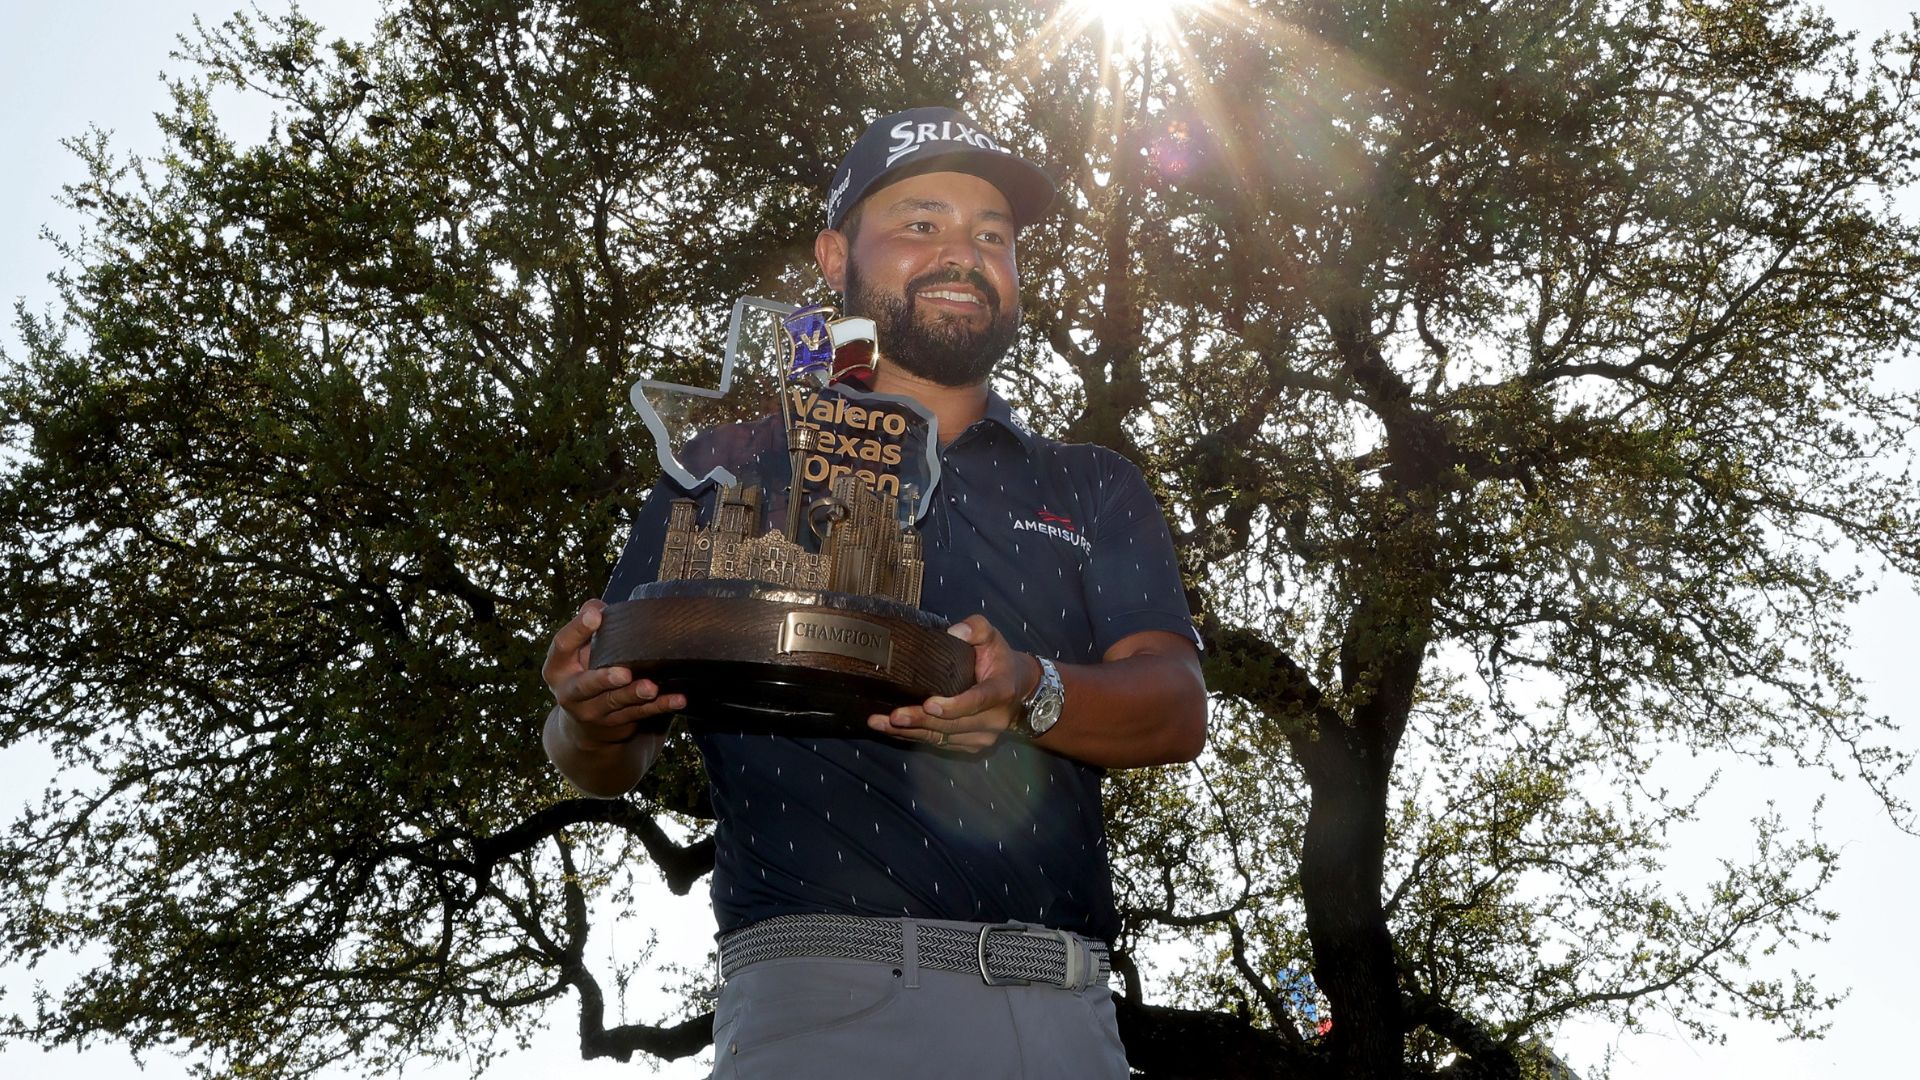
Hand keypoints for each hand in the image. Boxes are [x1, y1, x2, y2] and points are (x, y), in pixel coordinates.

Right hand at [543, 598, 684, 751]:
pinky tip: (677, 699)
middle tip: (624, 673)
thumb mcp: (578, 652)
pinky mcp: (616, 724)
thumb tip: (597, 606)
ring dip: (634, 694)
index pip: (562, 646)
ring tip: (651, 688)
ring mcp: (592, 712)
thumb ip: (587, 629)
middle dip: (604, 679)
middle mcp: (569, 693)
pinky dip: (660, 705)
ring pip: (614, 702)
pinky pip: (640, 714)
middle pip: (585, 686)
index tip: (596, 615)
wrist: (584, 726)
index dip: (577, 629)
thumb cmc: (584, 673)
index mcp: (557, 668)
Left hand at [866, 614, 1036, 752]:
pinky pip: (941, 745)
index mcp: (1001, 691)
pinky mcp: (972, 746)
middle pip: (954, 725)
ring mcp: (983, 737)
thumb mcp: (992, 636)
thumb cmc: (999, 659)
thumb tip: (954, 632)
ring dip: (910, 733)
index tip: (930, 704)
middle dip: (921, 721)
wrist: (1018, 688)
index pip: (978, 701)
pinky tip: (892, 731)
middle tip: (893, 716)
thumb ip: (975, 628)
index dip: (954, 706)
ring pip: (943, 738)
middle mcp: (995, 719)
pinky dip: (914, 738)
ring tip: (881, 724)